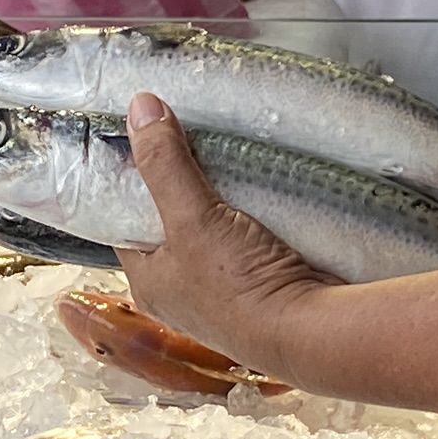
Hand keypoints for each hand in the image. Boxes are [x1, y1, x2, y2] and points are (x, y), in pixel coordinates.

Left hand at [114, 95, 338, 363]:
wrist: (311, 331)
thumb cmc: (238, 285)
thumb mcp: (191, 217)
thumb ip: (164, 165)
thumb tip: (138, 107)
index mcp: (150, 281)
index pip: (126, 224)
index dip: (130, 183)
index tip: (140, 141)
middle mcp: (182, 289)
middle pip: (172, 223)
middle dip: (182, 184)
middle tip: (188, 135)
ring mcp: (224, 289)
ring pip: (214, 228)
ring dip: (222, 196)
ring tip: (226, 148)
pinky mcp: (263, 282)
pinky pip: (249, 237)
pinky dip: (253, 211)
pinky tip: (261, 181)